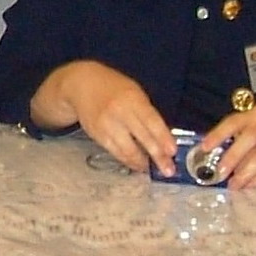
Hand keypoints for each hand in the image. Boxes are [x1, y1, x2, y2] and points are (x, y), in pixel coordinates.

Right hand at [35, 61, 175, 175]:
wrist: (83, 84)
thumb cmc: (115, 89)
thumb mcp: (135, 93)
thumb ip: (147, 113)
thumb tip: (163, 138)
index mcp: (133, 99)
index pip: (151, 120)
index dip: (163, 137)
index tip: (172, 151)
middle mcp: (119, 112)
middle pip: (141, 138)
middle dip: (157, 156)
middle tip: (169, 170)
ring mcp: (106, 126)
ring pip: (127, 150)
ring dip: (142, 162)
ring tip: (153, 169)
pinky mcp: (97, 136)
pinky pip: (116, 153)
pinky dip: (128, 161)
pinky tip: (137, 165)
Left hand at [198, 100, 255, 189]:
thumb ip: (244, 133)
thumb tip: (220, 154)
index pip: (233, 122)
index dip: (218, 134)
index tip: (204, 147)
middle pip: (248, 140)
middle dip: (232, 157)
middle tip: (219, 172)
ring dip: (245, 172)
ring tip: (234, 185)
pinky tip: (250, 184)